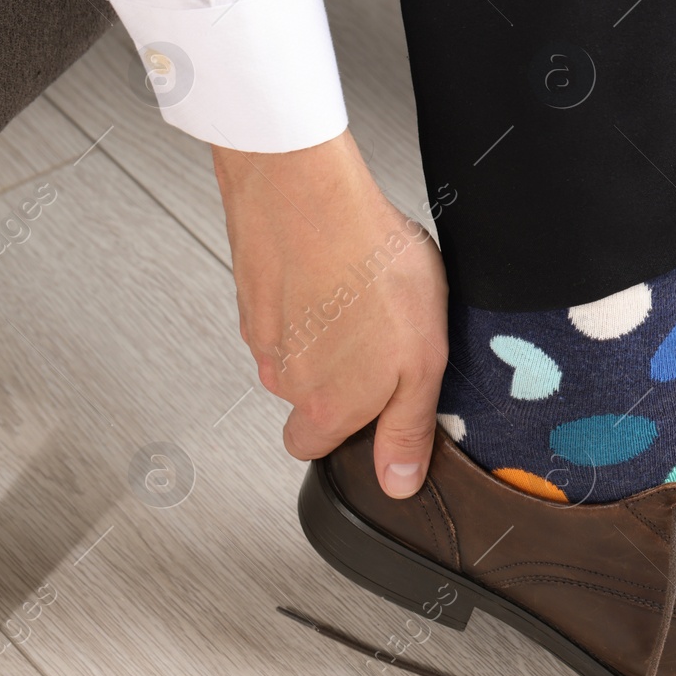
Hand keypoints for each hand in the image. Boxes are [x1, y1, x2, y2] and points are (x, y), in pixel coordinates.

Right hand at [214, 130, 448, 497]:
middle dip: (345, 374)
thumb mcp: (422, 362)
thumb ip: (407, 429)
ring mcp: (261, 332)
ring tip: (366, 291)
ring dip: (330, 330)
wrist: (308, 191)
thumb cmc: (369, 268)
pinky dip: (310, 293)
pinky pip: (285, 307)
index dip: (355, 428)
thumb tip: (399, 484)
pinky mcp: (253, 290)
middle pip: (308, 398)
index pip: (318, 448)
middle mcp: (282, 378)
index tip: (384, 397)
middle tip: (384, 333)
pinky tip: (340, 265)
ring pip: (297, 351)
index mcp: (323, 406)